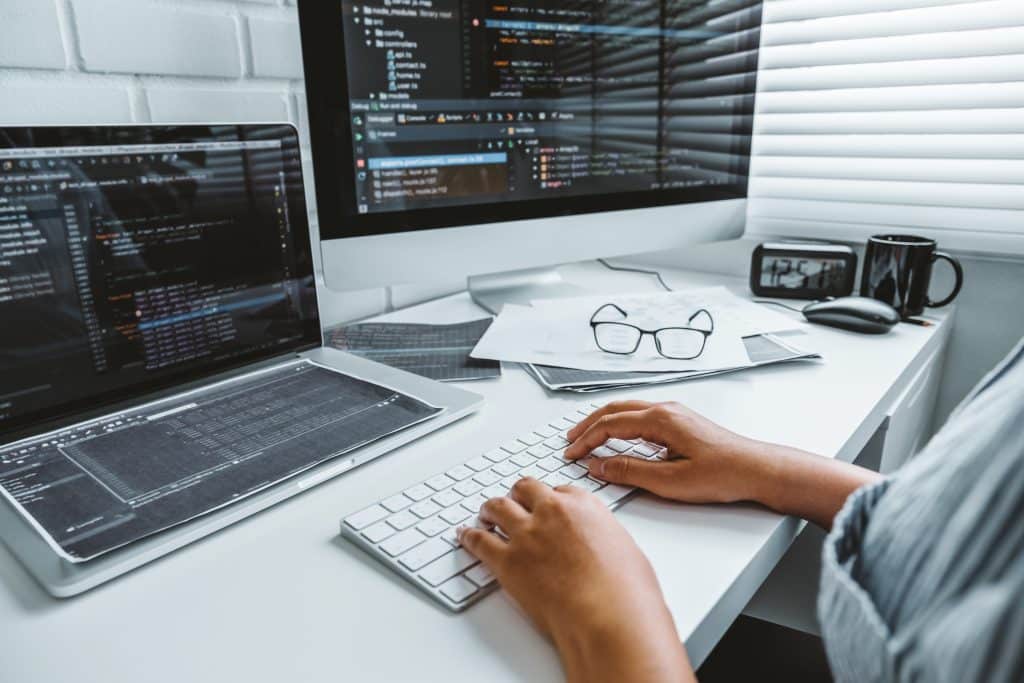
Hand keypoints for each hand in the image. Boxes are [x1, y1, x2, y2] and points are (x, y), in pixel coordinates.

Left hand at [458, 478, 692, 682]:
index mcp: (584, 506)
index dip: (550, 500)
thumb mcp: (625, 550)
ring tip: (486, 514)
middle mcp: (553, 512)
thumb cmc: (626, 590)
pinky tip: (466, 535)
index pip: (560, 491)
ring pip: (497, 507)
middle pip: (525, 490)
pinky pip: (479, 540)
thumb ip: (605, 541)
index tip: (546, 507)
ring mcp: (527, 534)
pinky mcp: (507, 560)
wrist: (609, 615)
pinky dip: (469, 536)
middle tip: (513, 502)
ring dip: (490, 509)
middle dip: (518, 496)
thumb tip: (601, 548)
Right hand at [564, 400, 764, 504]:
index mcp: (660, 419)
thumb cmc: (723, 474)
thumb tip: (599, 466)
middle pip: (615, 410)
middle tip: (570, 441)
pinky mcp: (682, 422)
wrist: (757, 469)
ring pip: (628, 410)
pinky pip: (642, 416)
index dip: (586, 440)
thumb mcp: (670, 481)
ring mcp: (675, 413)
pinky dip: (621, 424)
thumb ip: (630, 471)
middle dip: (588, 425)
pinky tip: (619, 437)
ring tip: (587, 436)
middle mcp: (666, 409)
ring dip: (604, 422)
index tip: (571, 454)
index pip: (610, 424)